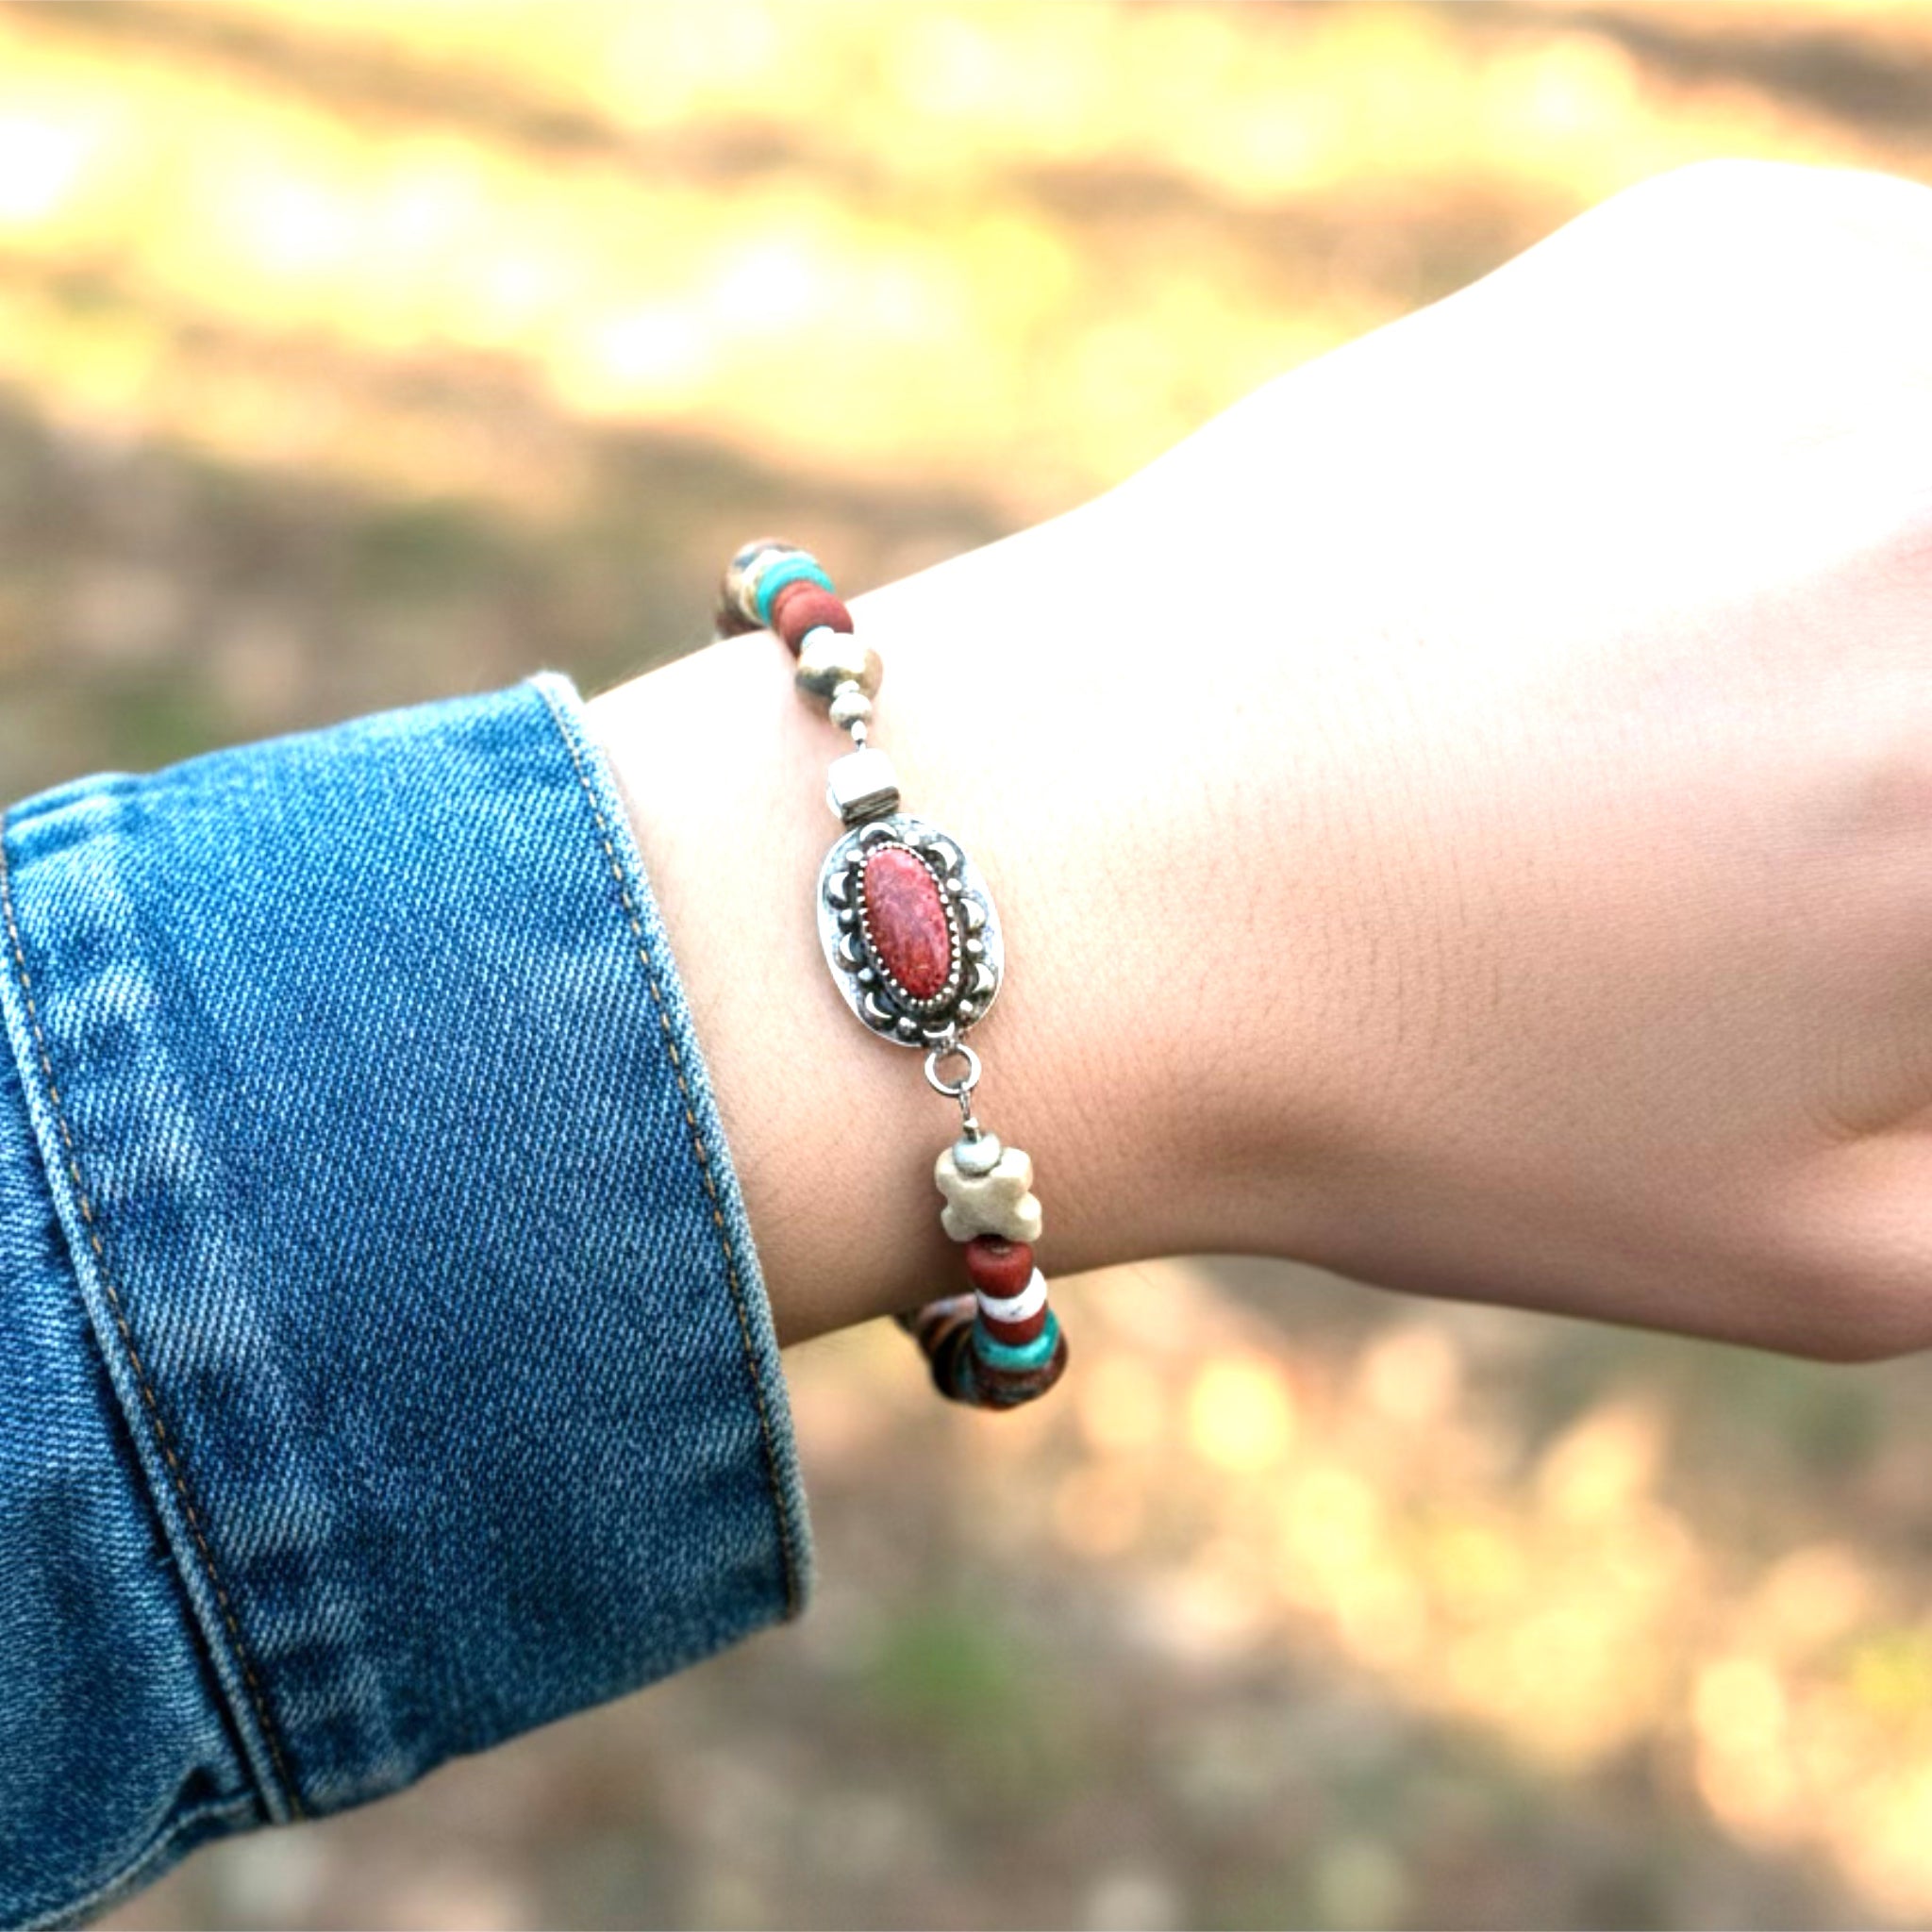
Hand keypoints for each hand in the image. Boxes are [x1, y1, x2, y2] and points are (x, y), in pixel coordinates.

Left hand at [594, 160, 1931, 1361]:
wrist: (1071, 880)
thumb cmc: (1422, 1100)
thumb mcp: (1822, 1253)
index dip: (1931, 845)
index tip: (1875, 864)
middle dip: (1906, 720)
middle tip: (1832, 782)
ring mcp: (1850, 343)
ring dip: (1895, 558)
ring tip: (1773, 685)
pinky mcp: (1690, 258)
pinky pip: (1891, 309)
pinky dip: (1861, 419)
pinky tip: (1706, 543)